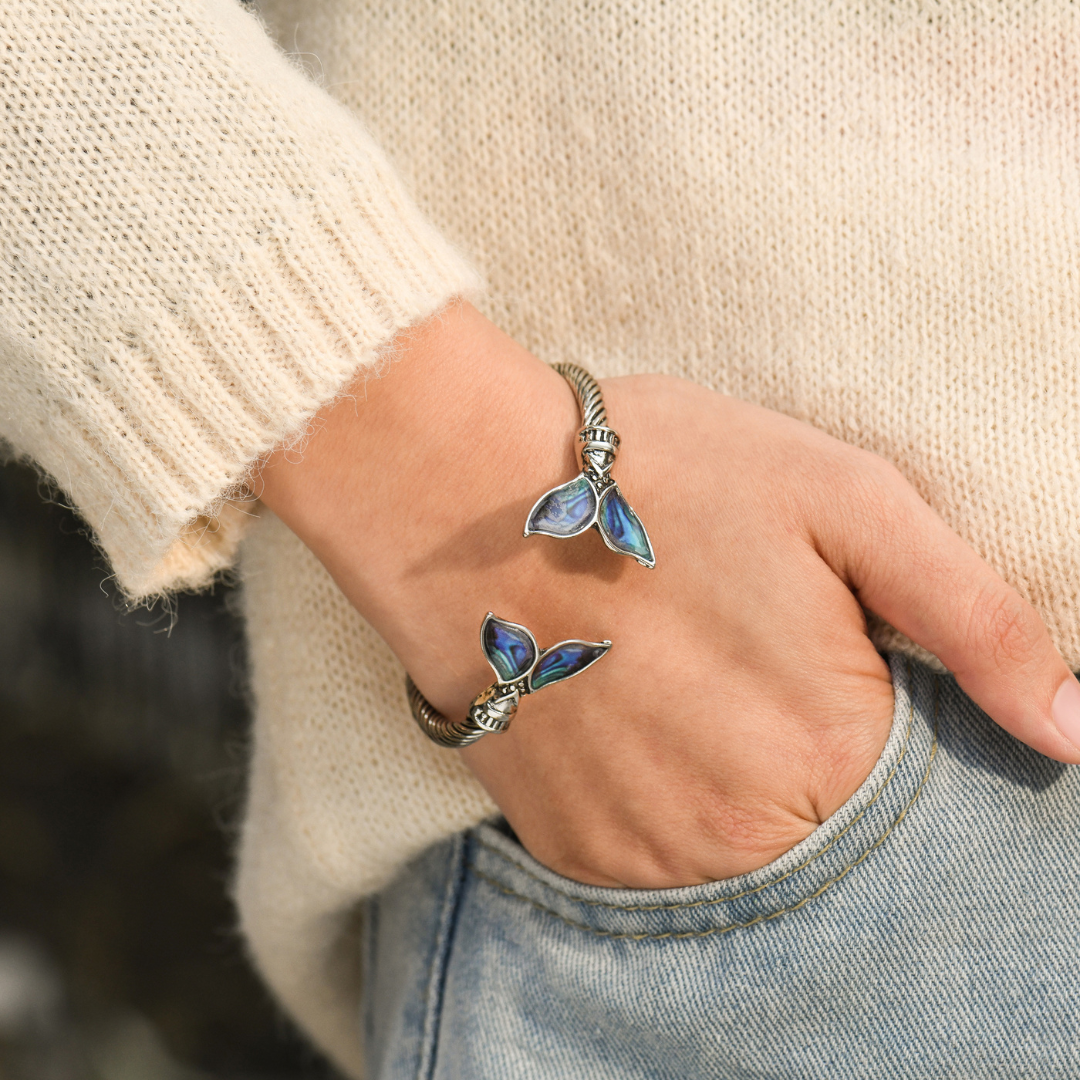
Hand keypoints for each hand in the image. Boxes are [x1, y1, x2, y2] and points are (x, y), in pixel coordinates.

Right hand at [256, 302, 1079, 887]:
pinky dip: (669, 809)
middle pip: (833, 839)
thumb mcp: (841, 499)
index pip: (923, 799)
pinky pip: (662, 869)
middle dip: (811, 759)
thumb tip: (1075, 727)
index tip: (826, 661)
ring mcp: (650, 856)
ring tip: (686, 685)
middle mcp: (741, 833)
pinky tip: (638, 721)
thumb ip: (973, 616)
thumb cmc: (659, 479)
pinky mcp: (576, 854)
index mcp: (829, 750)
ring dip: (739, 791)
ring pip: (748, 862)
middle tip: (742, 661)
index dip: (886, 720)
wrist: (470, 497)